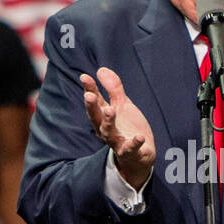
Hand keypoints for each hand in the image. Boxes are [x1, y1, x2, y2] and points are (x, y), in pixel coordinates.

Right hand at [81, 67, 155, 188]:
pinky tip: (139, 137)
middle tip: (89, 95)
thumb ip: (113, 89)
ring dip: (108, 121)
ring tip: (110, 110)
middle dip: (92, 107)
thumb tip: (101, 69)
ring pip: (109, 133)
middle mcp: (106, 129)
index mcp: (103, 116)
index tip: (84, 77)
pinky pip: (130, 148)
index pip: (94, 101)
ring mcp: (117, 141)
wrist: (140, 154)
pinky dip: (134, 143)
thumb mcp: (122, 105)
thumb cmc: (127, 127)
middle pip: (96, 117)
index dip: (89, 89)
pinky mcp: (130, 152)